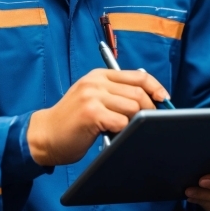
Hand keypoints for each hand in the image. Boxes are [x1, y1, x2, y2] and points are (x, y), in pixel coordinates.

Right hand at [27, 68, 168, 165]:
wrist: (44, 135)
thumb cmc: (72, 121)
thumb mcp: (93, 98)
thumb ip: (115, 94)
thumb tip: (149, 100)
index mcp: (100, 75)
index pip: (138, 75)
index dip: (155, 86)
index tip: (164, 99)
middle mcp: (96, 82)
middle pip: (138, 92)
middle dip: (149, 109)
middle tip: (149, 123)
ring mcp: (93, 96)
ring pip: (132, 107)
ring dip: (136, 122)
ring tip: (128, 130)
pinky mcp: (91, 113)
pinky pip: (121, 122)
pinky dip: (124, 131)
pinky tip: (116, 135)